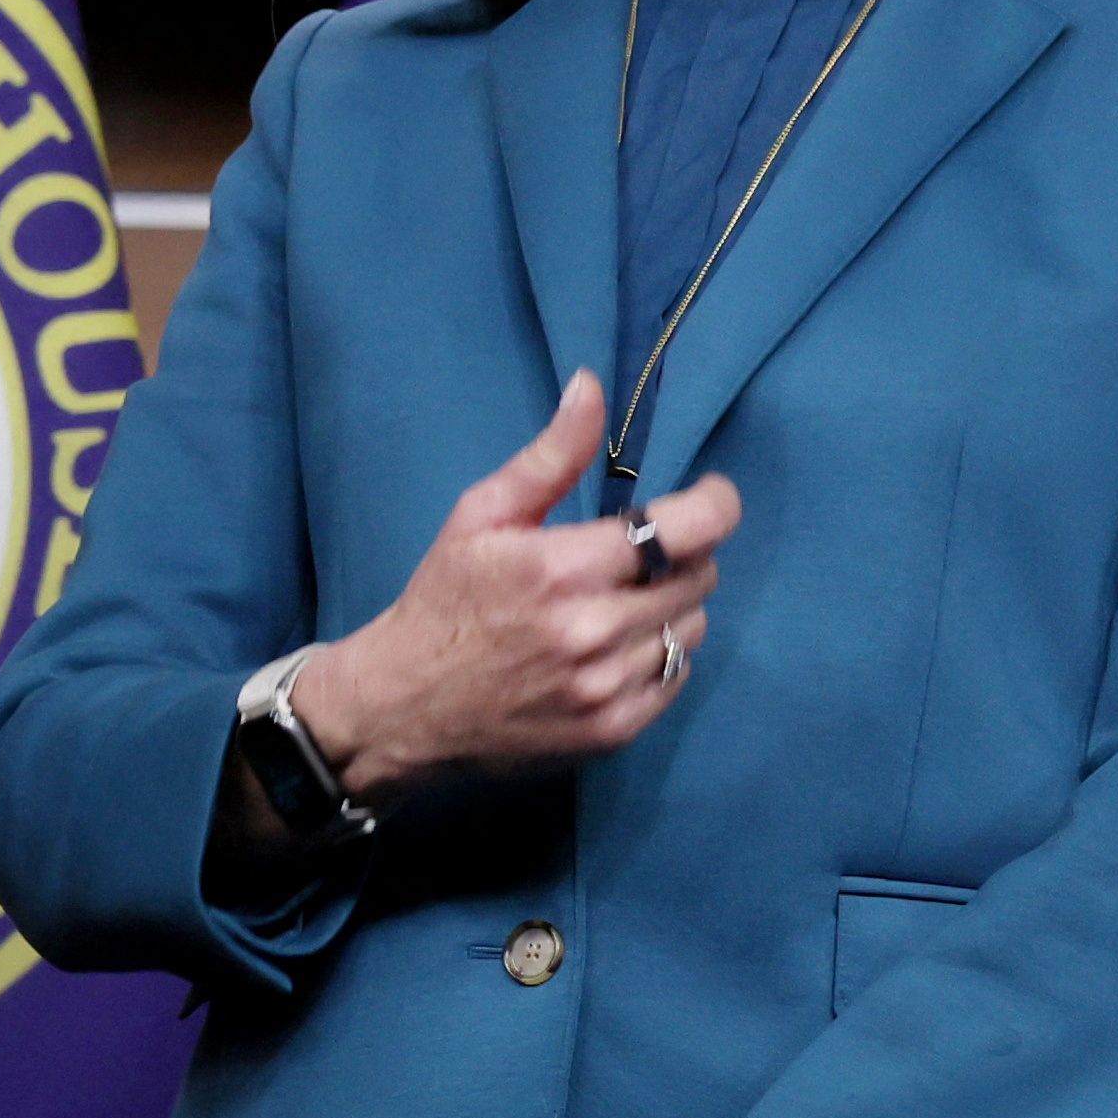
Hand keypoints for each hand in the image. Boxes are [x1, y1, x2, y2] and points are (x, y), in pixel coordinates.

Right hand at [285, 374, 736, 800]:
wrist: (401, 708)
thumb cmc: (442, 601)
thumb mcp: (480, 516)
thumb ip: (549, 456)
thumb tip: (592, 387)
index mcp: (561, 567)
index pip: (691, 530)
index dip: (716, 504)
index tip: (708, 497)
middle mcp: (594, 629)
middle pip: (700, 576)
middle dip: (680, 556)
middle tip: (638, 557)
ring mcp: (608, 686)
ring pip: (691, 628)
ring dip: (668, 608)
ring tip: (618, 605)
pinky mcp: (614, 729)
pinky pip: (676, 677)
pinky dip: (657, 656)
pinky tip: (612, 650)